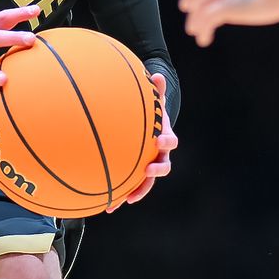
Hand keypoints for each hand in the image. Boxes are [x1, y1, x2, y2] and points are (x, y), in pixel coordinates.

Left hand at [109, 73, 177, 210]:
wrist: (150, 128)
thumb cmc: (150, 114)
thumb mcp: (153, 102)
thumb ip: (156, 89)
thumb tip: (156, 73)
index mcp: (164, 139)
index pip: (170, 142)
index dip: (167, 142)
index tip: (160, 141)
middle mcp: (159, 156)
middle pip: (163, 166)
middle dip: (156, 171)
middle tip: (148, 171)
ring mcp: (149, 167)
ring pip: (147, 183)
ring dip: (138, 191)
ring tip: (127, 199)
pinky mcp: (136, 175)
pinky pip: (130, 187)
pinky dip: (120, 196)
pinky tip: (107, 206)